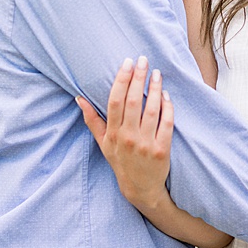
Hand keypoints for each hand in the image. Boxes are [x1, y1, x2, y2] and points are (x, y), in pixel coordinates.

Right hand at [76, 56, 172, 209]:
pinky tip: (167, 95)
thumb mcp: (103, 143)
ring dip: (155, 89)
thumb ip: (92, 120)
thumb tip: (79, 98)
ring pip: (152, 110)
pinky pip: (167, 123)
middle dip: (138, 78)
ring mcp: (145, 144)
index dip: (121, 80)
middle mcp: (128, 138)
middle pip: (133, 102)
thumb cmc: (121, 162)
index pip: (115, 102)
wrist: (140, 188)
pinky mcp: (162, 150)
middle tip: (143, 60)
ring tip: (156, 74)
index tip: (127, 63)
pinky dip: (168, 107)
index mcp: (112, 134)